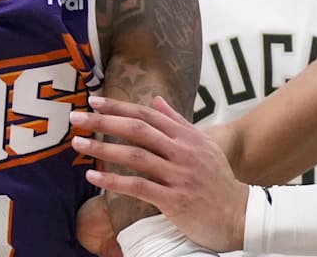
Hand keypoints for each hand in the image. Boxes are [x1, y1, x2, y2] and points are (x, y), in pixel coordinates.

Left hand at [69, 95, 247, 251]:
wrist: (240, 216)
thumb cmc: (217, 181)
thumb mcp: (202, 146)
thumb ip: (177, 122)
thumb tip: (156, 100)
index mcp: (187, 136)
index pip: (147, 115)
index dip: (119, 106)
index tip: (94, 101)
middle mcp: (183, 151)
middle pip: (138, 129)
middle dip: (104, 121)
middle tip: (76, 117)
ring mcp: (179, 175)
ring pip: (135, 155)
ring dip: (103, 148)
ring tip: (78, 143)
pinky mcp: (175, 200)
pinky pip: (138, 186)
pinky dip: (113, 181)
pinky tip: (93, 177)